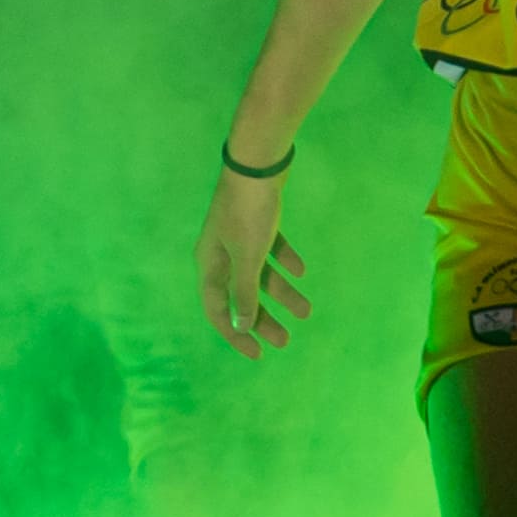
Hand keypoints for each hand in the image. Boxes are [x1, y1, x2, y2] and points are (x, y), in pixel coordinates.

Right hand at [199, 166, 311, 358]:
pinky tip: (301, 270)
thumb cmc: (249, 213)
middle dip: (263, 319)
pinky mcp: (256, 220)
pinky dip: (284, 261)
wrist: (258, 162)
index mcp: (210, 265)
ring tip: (306, 311)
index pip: (218, 310)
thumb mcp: (248, 257)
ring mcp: (238, 236)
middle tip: (285, 341)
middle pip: (241, 296)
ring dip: (281, 293)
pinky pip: (270, 250)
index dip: (235, 334)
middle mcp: (219, 253)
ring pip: (259, 274)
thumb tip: (240, 325)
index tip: (257, 354)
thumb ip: (244, 293)